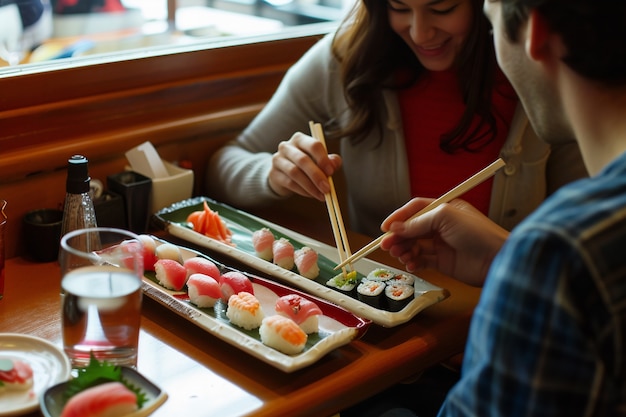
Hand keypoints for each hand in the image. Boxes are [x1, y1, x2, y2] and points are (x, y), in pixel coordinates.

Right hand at [268, 132, 341, 200]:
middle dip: (317, 176)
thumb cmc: (306, 165)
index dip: (323, 159)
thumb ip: (330, 161)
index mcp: (300, 139)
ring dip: (310, 186)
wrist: (284, 174)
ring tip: (321, 195)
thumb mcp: (320, 161)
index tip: (331, 172)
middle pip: (303, 160)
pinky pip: (289, 183)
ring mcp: (278, 159)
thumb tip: (334, 164)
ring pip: (295, 173)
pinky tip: (311, 195)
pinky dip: (303, 190)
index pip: (313, 145)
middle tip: (327, 188)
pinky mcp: (273, 174)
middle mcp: (287, 146)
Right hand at [380, 198, 508, 286]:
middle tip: (386, 246)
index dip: (399, 217)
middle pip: (412, 229)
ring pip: (414, 246)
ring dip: (404, 250)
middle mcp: (441, 227)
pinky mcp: (443, 263)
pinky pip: (422, 261)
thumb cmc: (477, 233)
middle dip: (398, 237)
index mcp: (444, 210)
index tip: (385, 228)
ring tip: (400, 255)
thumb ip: (419, 222)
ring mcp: (442, 245)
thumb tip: (396, 228)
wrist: (497, 259)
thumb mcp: (446, 217)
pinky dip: (413, 263)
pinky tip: (411, 265)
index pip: (416, 210)